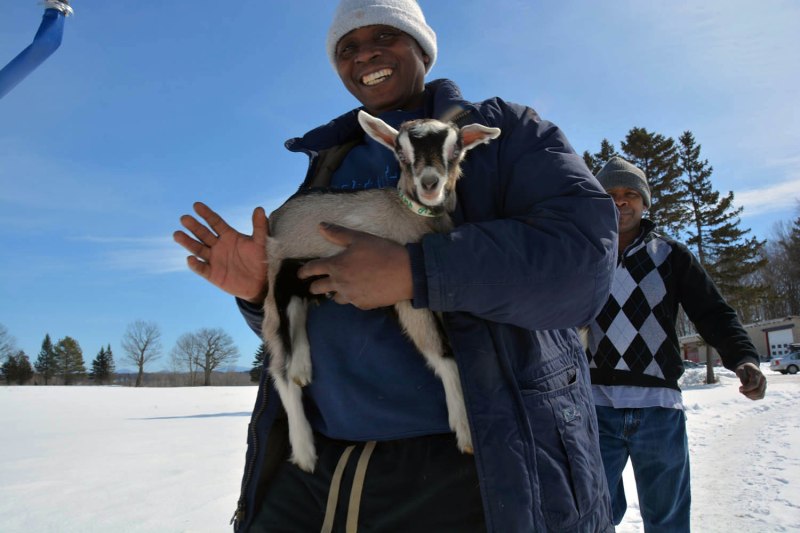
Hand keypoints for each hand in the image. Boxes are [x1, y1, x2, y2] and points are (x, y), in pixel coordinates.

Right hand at [173, 202, 268, 302]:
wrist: (261, 283)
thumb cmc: (261, 260)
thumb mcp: (261, 243)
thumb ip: (260, 226)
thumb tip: (259, 208)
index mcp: (229, 236)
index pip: (215, 222)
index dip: (206, 214)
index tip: (196, 205)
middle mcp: (219, 246)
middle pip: (203, 234)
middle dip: (194, 226)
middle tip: (184, 218)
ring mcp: (214, 259)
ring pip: (198, 249)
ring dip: (188, 242)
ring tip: (177, 234)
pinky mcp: (212, 274)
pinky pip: (201, 269)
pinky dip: (195, 264)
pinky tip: (190, 258)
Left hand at [296, 223, 412, 309]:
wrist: (405, 273)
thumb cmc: (382, 252)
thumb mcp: (359, 238)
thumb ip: (338, 233)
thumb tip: (320, 226)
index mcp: (336, 266)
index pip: (312, 269)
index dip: (303, 272)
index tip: (299, 274)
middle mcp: (340, 283)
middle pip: (319, 288)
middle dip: (314, 286)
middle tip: (314, 285)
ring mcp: (351, 296)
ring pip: (334, 298)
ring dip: (333, 293)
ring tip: (338, 289)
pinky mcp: (363, 305)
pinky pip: (352, 302)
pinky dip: (352, 297)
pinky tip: (358, 291)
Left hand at [735, 362, 765, 400]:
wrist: (749, 368)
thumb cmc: (744, 369)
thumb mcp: (740, 370)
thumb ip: (743, 378)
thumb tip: (745, 386)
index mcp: (758, 373)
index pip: (754, 384)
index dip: (747, 388)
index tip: (740, 388)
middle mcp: (763, 379)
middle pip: (758, 391)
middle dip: (748, 393)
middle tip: (740, 391)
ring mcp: (764, 384)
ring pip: (760, 395)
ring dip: (750, 396)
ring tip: (743, 392)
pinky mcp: (763, 389)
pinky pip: (760, 396)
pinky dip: (753, 397)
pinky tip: (746, 394)